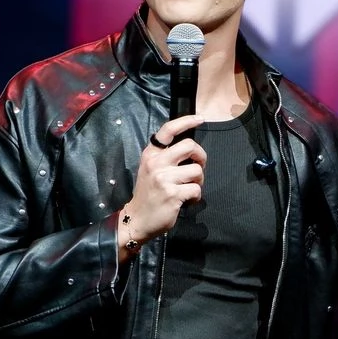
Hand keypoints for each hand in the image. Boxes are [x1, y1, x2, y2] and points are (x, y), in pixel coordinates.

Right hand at [118, 115, 206, 253]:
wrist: (137, 219)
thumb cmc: (148, 194)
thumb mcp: (150, 170)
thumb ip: (165, 157)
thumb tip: (189, 149)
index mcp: (150, 154)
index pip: (168, 130)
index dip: (187, 121)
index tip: (200, 119)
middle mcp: (156, 163)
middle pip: (190, 146)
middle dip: (201, 156)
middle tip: (198, 167)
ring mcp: (164, 179)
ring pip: (196, 170)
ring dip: (199, 181)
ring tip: (189, 188)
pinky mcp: (173, 194)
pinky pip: (196, 189)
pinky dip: (196, 196)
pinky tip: (187, 200)